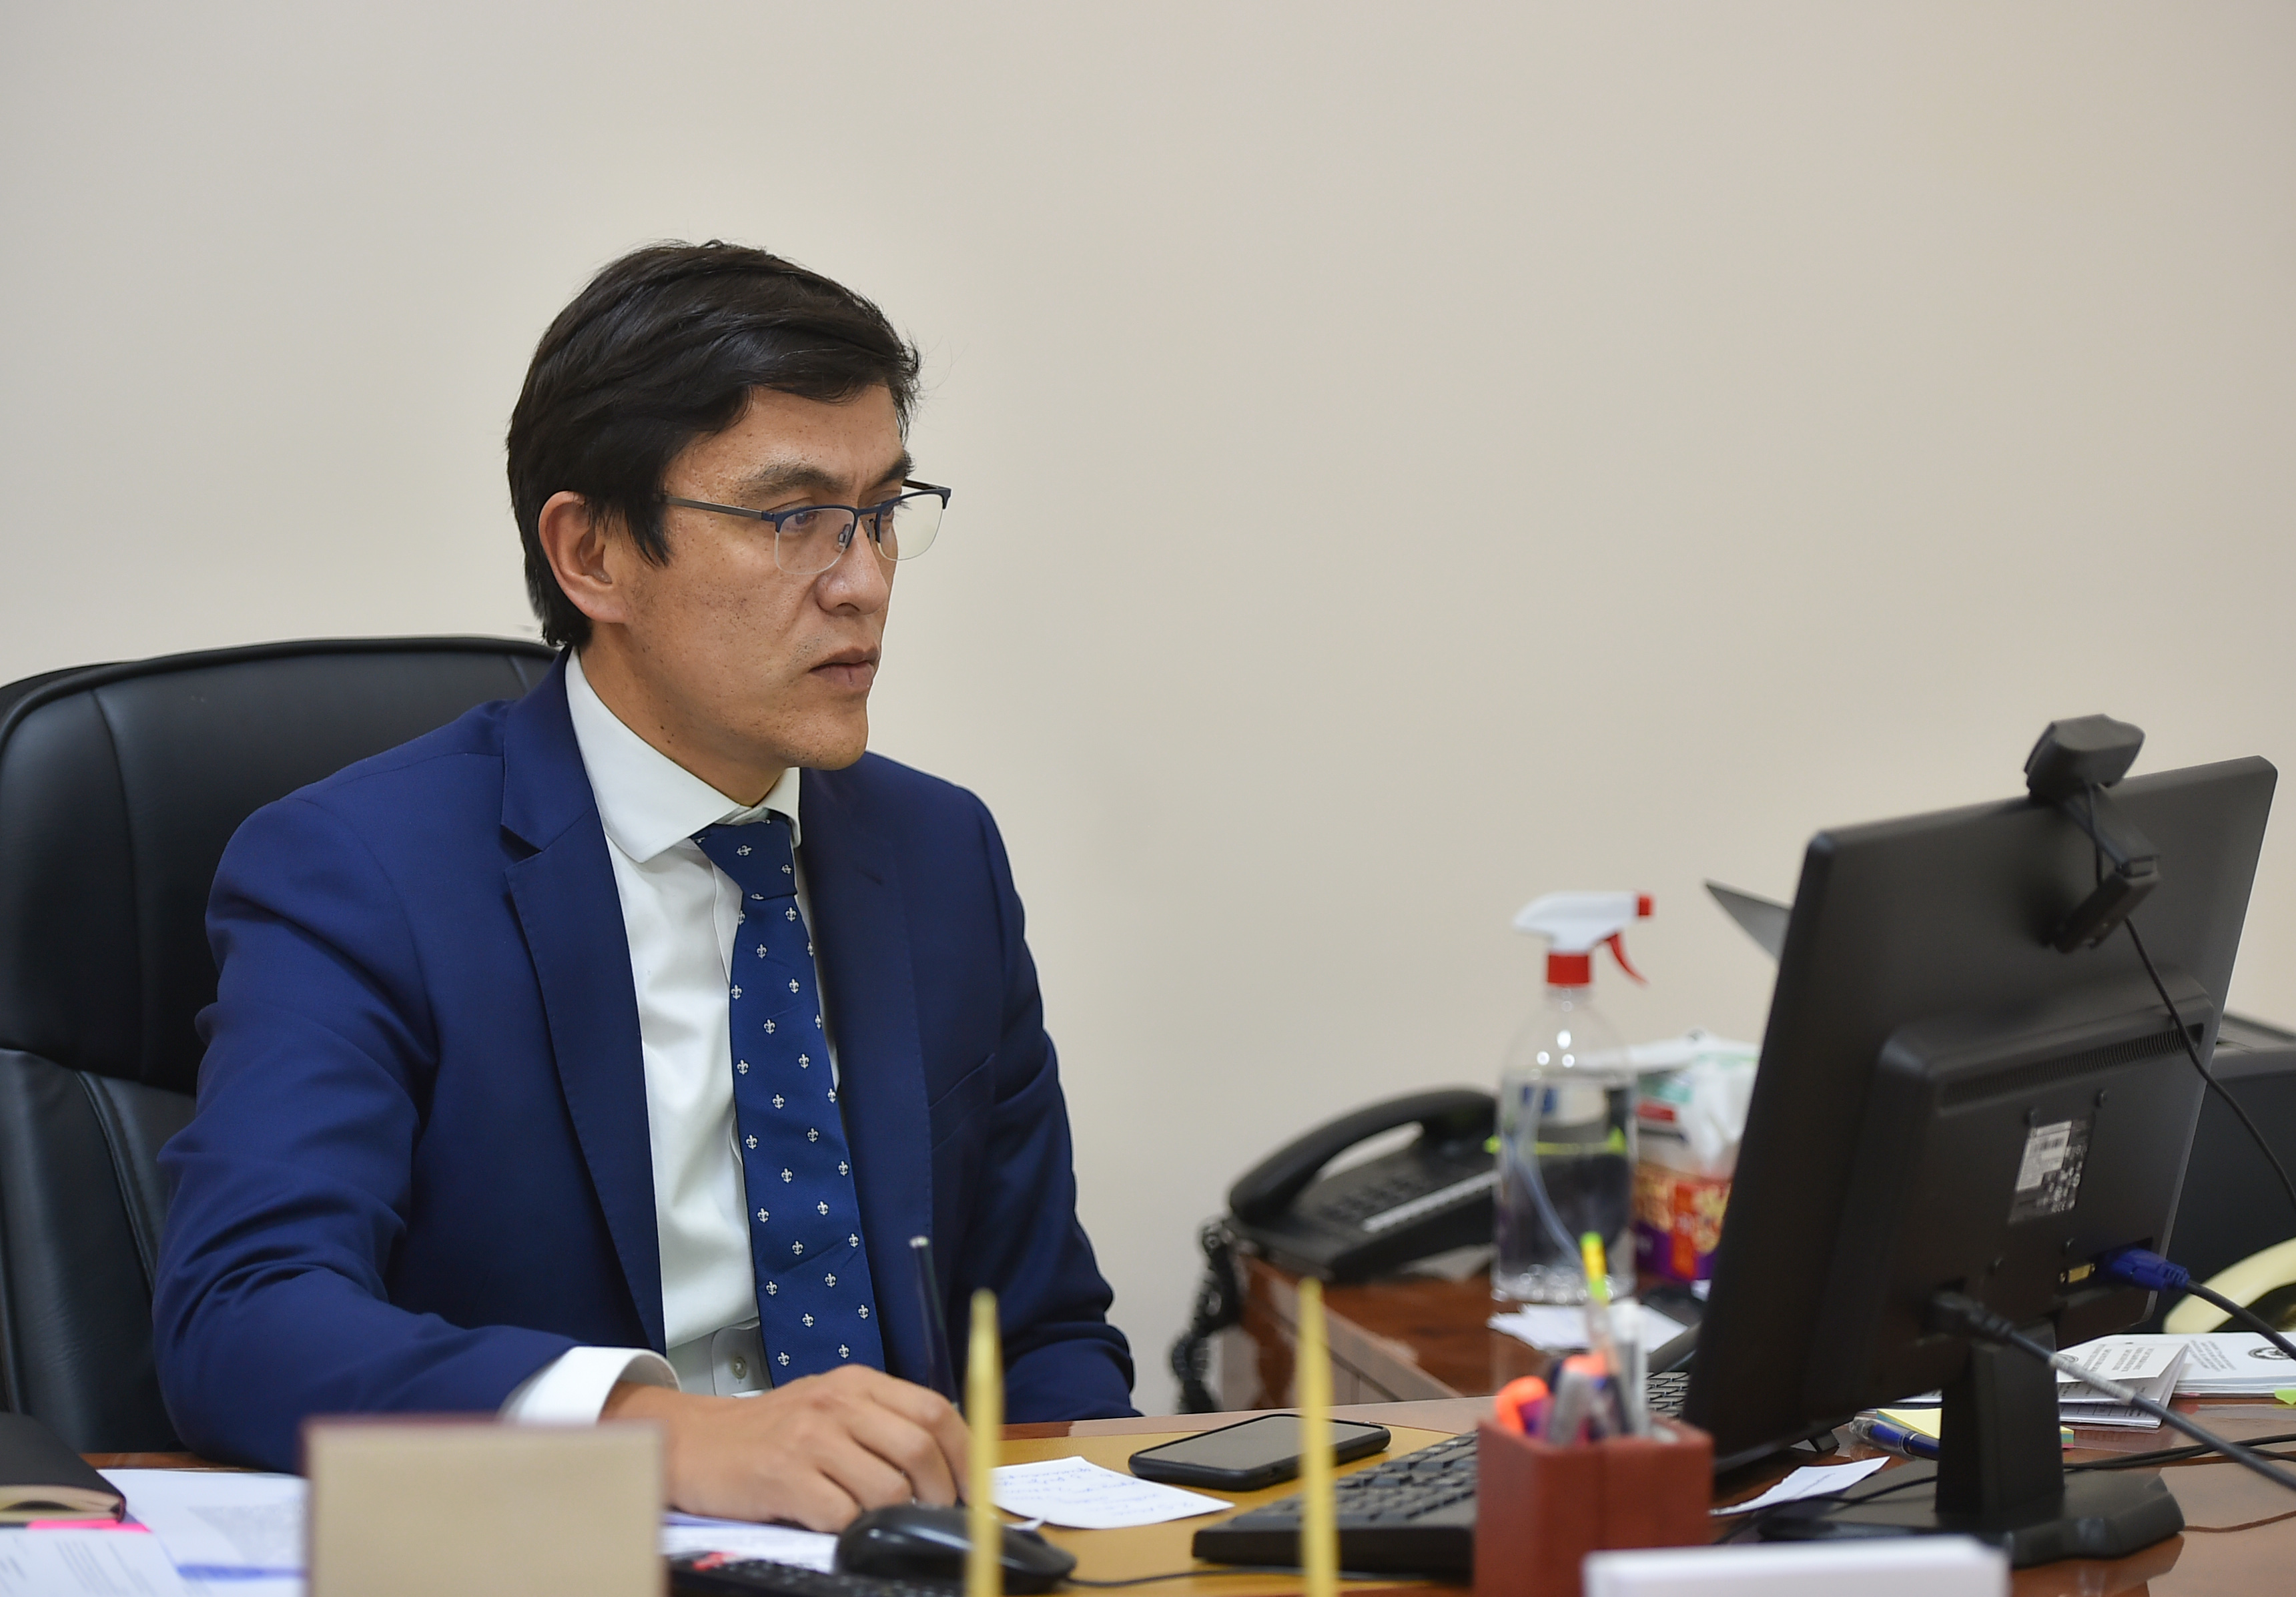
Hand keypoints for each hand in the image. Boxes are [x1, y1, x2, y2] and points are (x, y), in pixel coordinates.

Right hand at [603, 1366, 969, 1529]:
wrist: (694, 1442)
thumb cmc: (771, 1432)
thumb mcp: (829, 1408)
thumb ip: (881, 1424)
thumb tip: (947, 1466)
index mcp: (857, 1383)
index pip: (934, 1410)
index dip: (965, 1453)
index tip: (973, 1487)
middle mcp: (837, 1403)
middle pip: (919, 1448)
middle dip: (939, 1492)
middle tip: (934, 1515)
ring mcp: (810, 1439)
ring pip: (887, 1488)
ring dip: (894, 1515)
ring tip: (877, 1519)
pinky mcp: (785, 1478)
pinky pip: (842, 1515)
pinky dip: (850, 1529)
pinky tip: (834, 1523)